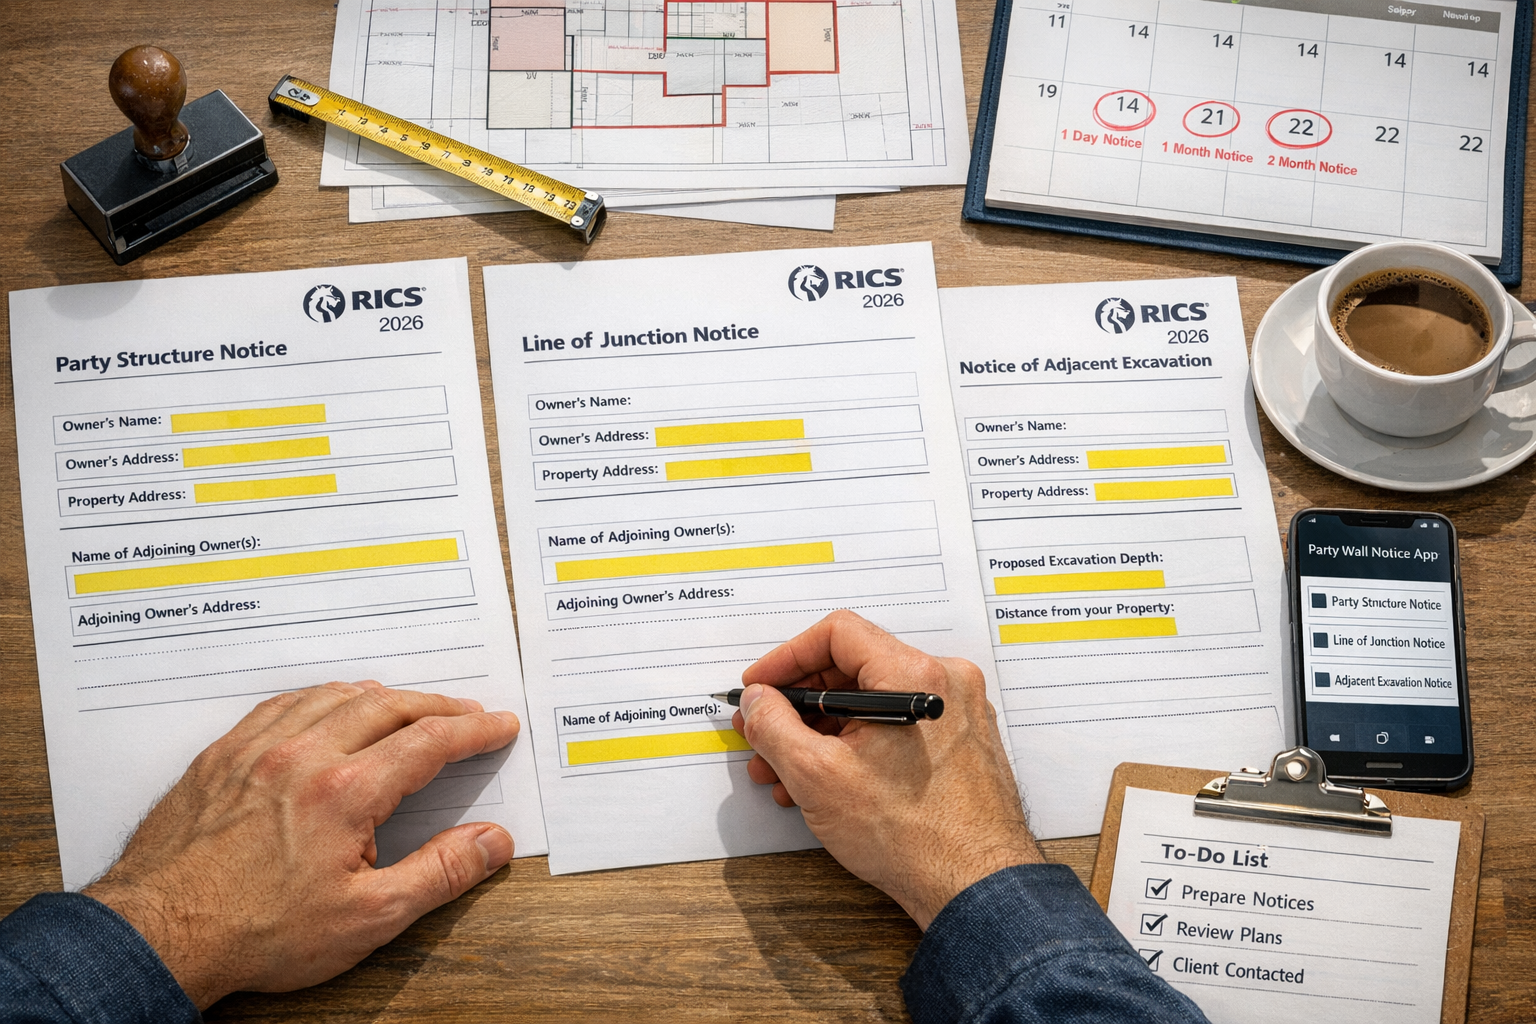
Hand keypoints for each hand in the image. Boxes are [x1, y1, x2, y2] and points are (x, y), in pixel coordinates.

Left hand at [82, 680, 520, 1008]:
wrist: (160, 934)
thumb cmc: (256, 933)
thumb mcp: (367, 918)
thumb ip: (439, 874)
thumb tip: (491, 842)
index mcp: (346, 792)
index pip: (429, 741)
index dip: (473, 729)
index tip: (498, 725)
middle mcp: (304, 755)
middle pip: (388, 706)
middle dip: (437, 705)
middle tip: (466, 712)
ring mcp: (259, 749)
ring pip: (334, 696)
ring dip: (382, 695)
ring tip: (408, 703)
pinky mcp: (223, 756)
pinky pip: (282, 703)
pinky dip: (321, 696)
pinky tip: (328, 704)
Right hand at [734, 611, 1040, 929]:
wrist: (975, 888)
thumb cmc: (913, 837)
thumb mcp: (817, 776)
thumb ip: (775, 726)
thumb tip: (758, 701)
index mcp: (914, 675)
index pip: (837, 634)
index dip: (786, 658)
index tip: (760, 687)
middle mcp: (945, 683)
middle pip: (853, 668)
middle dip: (798, 705)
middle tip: (763, 732)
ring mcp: (957, 714)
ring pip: (871, 702)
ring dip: (821, 732)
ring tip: (785, 771)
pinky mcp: (960, 743)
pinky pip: (897, 726)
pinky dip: (856, 745)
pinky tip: (825, 782)